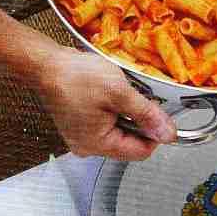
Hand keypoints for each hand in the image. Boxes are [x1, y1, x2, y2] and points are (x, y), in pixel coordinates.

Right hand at [31, 43, 176, 160]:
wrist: (48, 64)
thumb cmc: (77, 77)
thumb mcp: (120, 92)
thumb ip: (146, 114)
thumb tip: (168, 134)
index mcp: (98, 145)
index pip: (141, 151)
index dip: (155, 131)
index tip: (160, 111)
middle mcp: (88, 146)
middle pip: (130, 141)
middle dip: (138, 117)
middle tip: (133, 94)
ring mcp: (82, 136)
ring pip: (119, 128)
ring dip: (126, 109)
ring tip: (118, 89)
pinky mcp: (79, 124)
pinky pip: (106, 120)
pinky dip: (113, 106)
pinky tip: (108, 90)